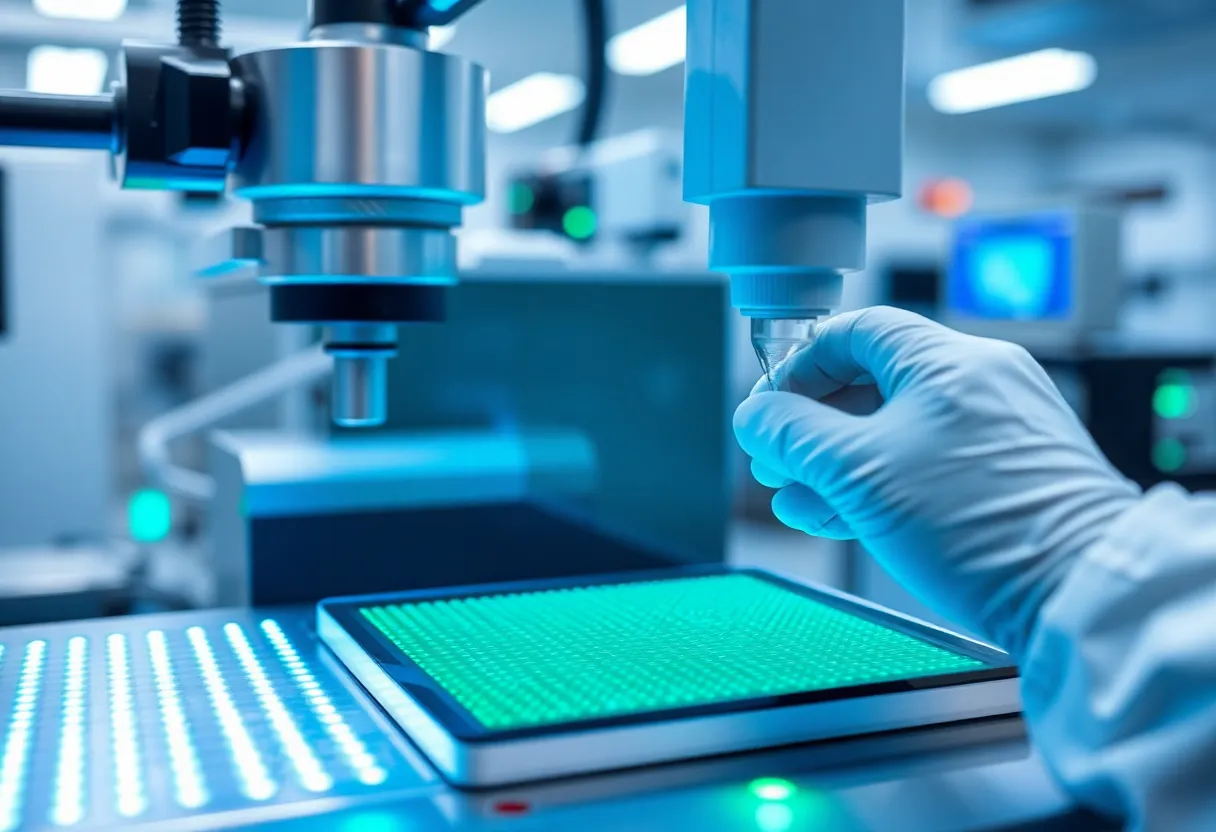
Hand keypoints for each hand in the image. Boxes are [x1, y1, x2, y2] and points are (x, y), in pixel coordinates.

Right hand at [734, 307, 1139, 657]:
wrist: (1073, 595)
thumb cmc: (977, 524)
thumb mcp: (858, 472)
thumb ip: (794, 435)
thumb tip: (756, 417)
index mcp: (948, 360)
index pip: (853, 331)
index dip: (797, 367)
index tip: (768, 409)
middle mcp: (981, 382)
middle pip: (871, 384)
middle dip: (811, 427)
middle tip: (775, 462)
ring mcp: (999, 431)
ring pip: (896, 432)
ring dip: (837, 464)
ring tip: (797, 501)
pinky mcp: (1007, 478)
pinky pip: (927, 465)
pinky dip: (878, 484)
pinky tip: (838, 514)